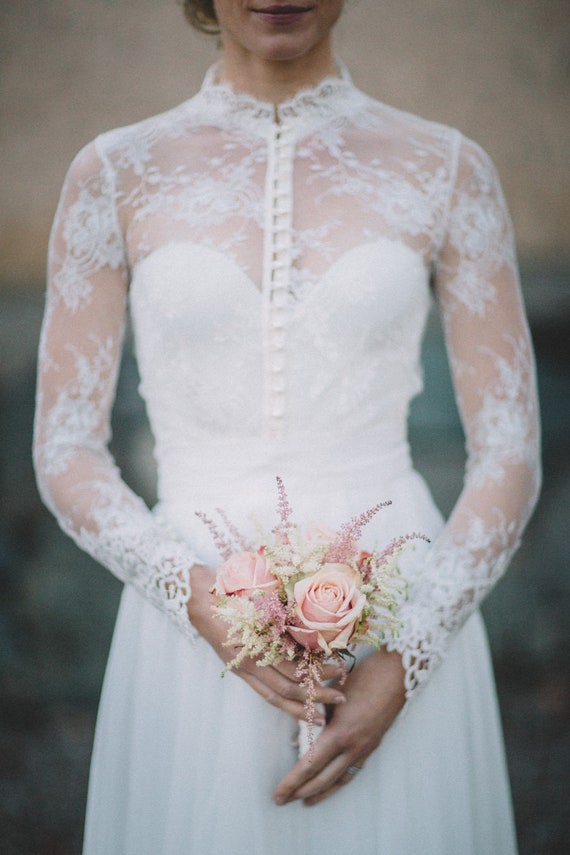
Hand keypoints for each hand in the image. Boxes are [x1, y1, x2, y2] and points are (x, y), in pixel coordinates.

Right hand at [186, 564, 346, 722]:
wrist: (201, 602)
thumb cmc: (233, 594)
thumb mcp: (259, 599)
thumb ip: (282, 613)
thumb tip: (314, 621)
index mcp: (256, 643)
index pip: (292, 669)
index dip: (317, 673)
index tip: (340, 670)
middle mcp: (250, 662)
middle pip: (287, 688)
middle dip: (316, 694)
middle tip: (341, 697)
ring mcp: (243, 669)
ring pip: (274, 697)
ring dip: (300, 706)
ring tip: (322, 713)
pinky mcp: (240, 671)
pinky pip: (264, 693)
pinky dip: (283, 702)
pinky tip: (298, 707)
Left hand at [273, 648, 405, 805]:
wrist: (396, 674)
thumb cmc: (362, 677)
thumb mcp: (330, 695)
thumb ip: (312, 718)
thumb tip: (295, 740)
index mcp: (339, 733)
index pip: (309, 765)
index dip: (292, 782)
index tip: (278, 795)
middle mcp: (353, 746)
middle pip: (323, 778)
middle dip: (301, 792)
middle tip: (282, 801)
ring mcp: (365, 748)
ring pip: (340, 779)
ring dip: (321, 792)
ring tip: (306, 801)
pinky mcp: (373, 745)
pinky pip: (353, 770)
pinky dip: (339, 781)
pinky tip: (331, 782)